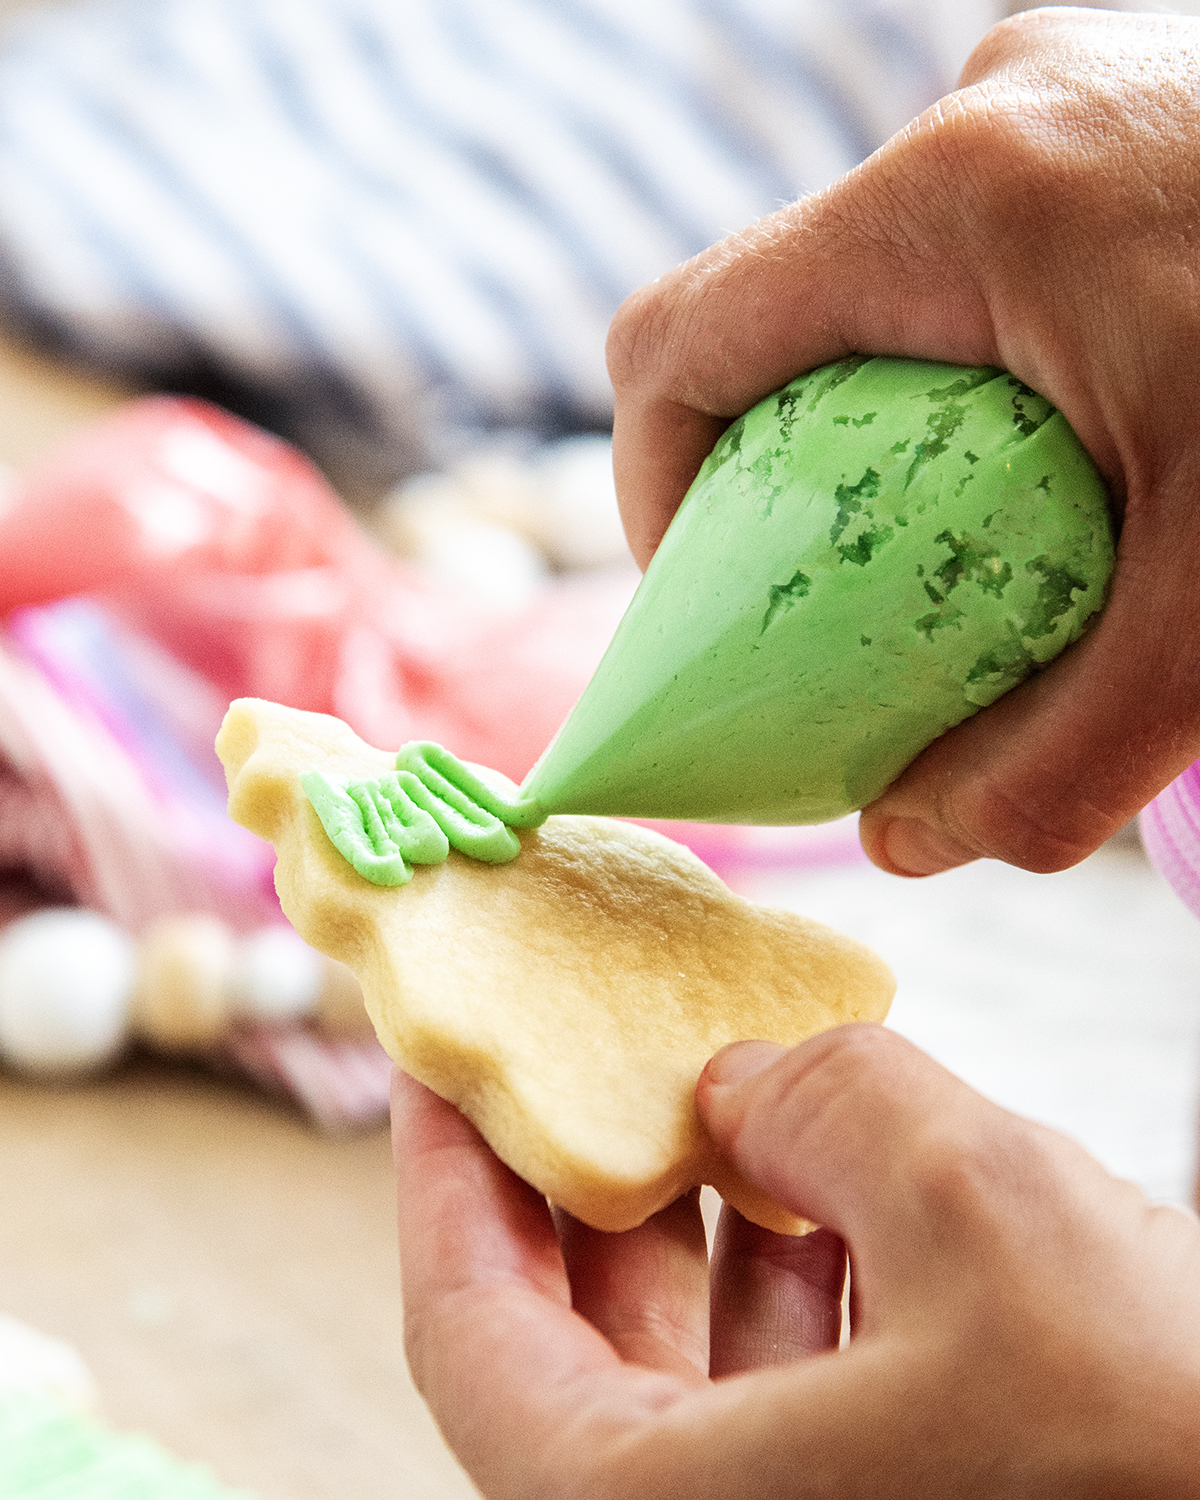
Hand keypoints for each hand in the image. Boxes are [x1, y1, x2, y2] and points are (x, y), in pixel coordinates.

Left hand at [392, 1027, 1199, 1498]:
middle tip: (570, 1054)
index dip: (440, 1184)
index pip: (471, 1337)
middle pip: (578, 1342)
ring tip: (710, 1089)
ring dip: (696, 1216)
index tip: (437, 1068)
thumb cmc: (1154, 1439)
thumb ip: (824, 1098)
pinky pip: (795, 1383)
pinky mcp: (898, 1498)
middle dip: (577, 1182)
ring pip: (694, 1359)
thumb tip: (745, 1082)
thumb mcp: (972, 1201)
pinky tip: (837, 1178)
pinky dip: (797, 1268)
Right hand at [606, 8, 1199, 877]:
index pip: (681, 342)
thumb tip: (919, 843)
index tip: (712, 597)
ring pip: (880, 285)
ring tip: (985, 523)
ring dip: (890, 420)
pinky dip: (979, 365)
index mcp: (963, 206)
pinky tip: (1074, 437)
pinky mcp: (1115, 111)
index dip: (649, 485)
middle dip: (786, 472)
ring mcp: (1055, 98)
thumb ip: (1066, 749)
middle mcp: (985, 121)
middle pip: (781, 320)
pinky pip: (974, 249)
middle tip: (858, 593)